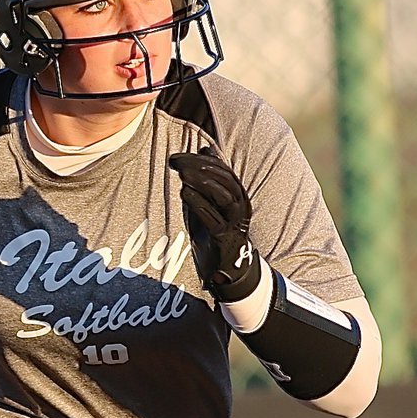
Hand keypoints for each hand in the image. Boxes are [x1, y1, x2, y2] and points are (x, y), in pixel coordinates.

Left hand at [169, 146, 261, 301]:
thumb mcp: (212, 202)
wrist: (228, 267)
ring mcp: (235, 222)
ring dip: (201, 182)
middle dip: (199, 167)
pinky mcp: (225, 237)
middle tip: (176, 162)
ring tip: (182, 173)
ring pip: (223, 195)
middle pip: (223, 179)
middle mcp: (240, 206)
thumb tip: (205, 150)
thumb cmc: (217, 231)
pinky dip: (199, 203)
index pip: (222, 170)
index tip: (178, 157)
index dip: (201, 160)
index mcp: (238, 195)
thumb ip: (208, 180)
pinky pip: (213, 218)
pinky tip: (184, 192)